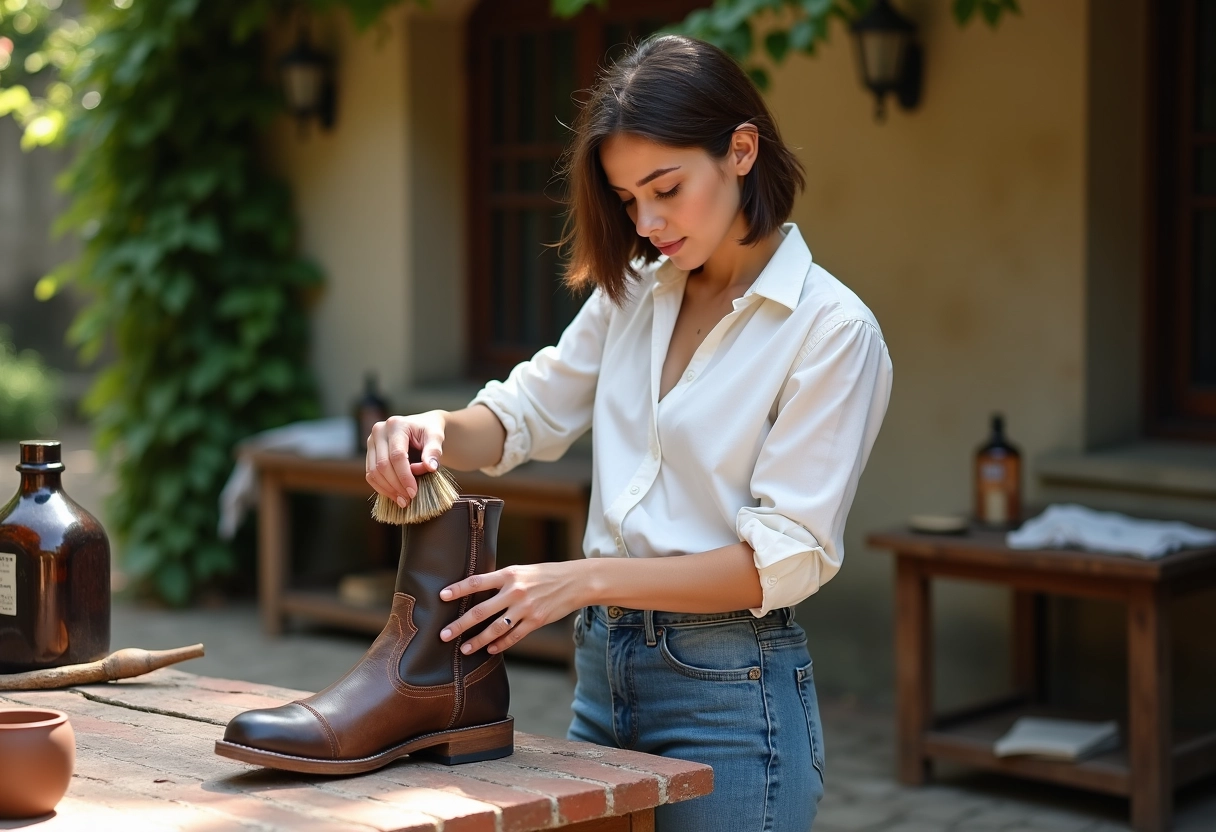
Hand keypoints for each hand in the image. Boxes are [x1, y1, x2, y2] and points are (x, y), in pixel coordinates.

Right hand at [365, 410, 446, 508]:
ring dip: (388, 490)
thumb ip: (434, 451)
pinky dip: (382, 488)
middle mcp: (379, 431)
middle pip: (382, 465)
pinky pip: (370, 475)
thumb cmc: (430, 432)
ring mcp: (371, 442)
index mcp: (396, 425)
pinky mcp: (369, 453)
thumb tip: (430, 467)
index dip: (404, 476)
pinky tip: (395, 496)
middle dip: (396, 485)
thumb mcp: (436, 437)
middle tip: (408, 500)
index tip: (413, 492)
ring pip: (373, 472)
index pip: (397, 455)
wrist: (421, 428)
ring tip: (403, 501)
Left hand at [437, 560, 587, 654]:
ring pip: (495, 628)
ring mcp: (525, 608)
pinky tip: (490, 650)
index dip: (458, 589)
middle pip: (481, 611)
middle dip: (460, 624)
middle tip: (443, 635)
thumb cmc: (545, 575)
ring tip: (464, 649)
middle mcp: (515, 591)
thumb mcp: (522, 571)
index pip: (478, 582)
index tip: (441, 596)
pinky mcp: (536, 621)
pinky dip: (500, 645)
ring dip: (477, 641)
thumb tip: (478, 591)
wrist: (575, 581)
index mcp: (509, 575)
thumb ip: (502, 581)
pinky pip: (514, 636)